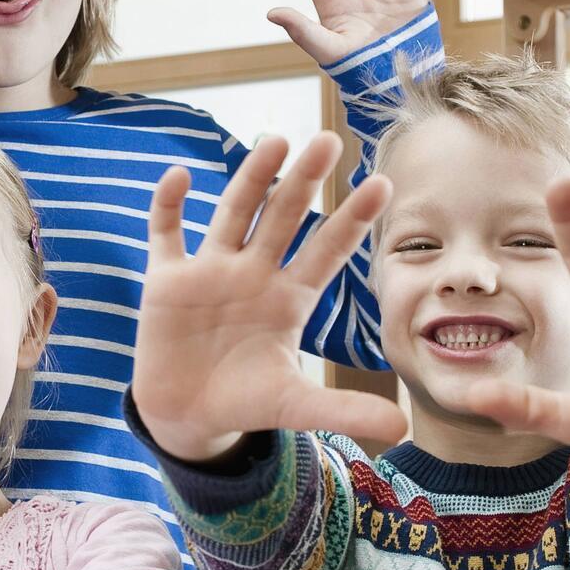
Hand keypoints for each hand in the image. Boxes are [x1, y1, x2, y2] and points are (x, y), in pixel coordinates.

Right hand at [132, 132, 406, 461]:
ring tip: (274, 141)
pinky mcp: (167, 280)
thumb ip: (344, 411)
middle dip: (303, 182)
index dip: (352, 220)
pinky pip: (166, 234)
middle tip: (328, 140)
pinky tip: (180, 176)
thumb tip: (403, 429)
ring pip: (233, 214)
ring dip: (251, 179)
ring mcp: (210, 271)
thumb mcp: (296, 407)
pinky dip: (168, 206)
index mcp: (290, 298)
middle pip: (283, 218)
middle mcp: (254, 274)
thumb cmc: (245, 403)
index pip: (327, 251)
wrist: (187, 416)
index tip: (382, 184)